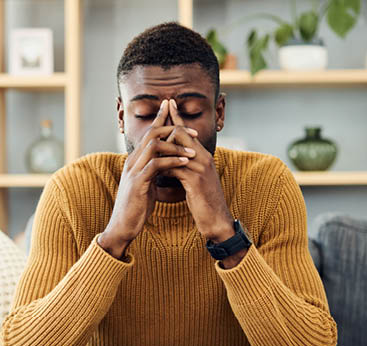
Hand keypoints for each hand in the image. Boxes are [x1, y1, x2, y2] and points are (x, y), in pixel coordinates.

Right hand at [98, 99, 196, 258]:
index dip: (161, 119)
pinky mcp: (138, 183)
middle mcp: (132, 161)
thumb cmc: (136, 207)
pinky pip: (156, 165)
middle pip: (151, 133)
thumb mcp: (145, 184)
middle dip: (172, 127)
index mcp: (135, 160)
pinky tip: (185, 162)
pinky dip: (172, 161)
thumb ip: (152, 171)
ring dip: (176, 145)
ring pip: (154, 146)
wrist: (123, 226)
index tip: (174, 110)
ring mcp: (133, 171)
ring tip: (193, 150)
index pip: (148, 133)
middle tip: (193, 130)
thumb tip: (164, 163)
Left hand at [162, 99, 234, 243]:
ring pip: (177, 148)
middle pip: (182, 133)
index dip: (177, 117)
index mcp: (202, 156)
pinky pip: (175, 168)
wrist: (216, 220)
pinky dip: (163, 167)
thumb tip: (169, 160)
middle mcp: (203, 158)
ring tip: (149, 148)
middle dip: (166, 127)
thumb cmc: (204, 201)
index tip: (167, 103)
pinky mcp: (196, 181)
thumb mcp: (194, 180)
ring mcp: (200, 168)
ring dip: (161, 148)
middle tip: (156, 122)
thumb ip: (184, 167)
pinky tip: (155, 171)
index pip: (188, 131)